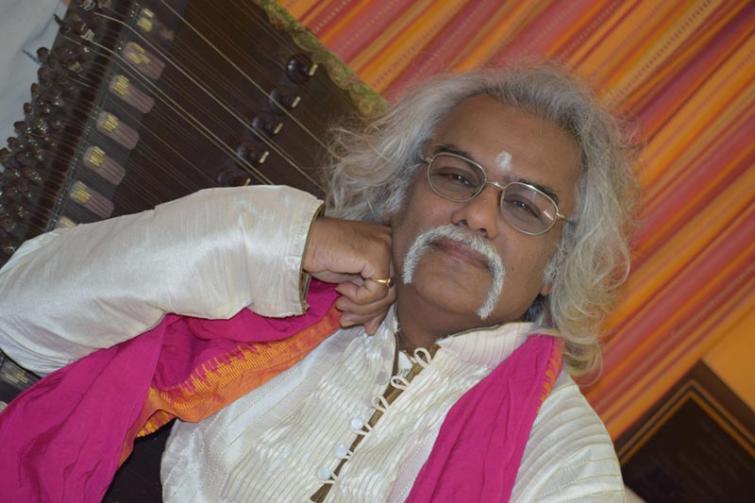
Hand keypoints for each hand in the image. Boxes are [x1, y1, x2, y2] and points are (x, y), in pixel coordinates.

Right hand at [303, 217, 394, 333]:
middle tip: (346, 320)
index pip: (393, 286)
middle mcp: (392, 243)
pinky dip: (357, 297)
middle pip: (393, 292)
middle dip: (369, 313)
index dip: (379, 309)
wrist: (302, 240)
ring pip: (386, 295)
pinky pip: (376, 291)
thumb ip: (366, 294)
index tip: (366, 327)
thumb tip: (373, 326)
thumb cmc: (321, 255)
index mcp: (388, 246)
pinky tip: (340, 289)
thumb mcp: (350, 280)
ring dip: (361, 308)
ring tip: (340, 304)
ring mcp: (386, 247)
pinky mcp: (377, 255)